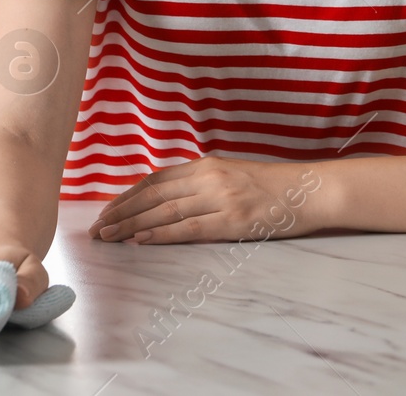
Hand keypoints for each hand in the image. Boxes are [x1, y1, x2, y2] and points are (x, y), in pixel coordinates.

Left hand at [86, 156, 324, 244]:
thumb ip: (202, 184)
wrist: (309, 191)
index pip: (155, 180)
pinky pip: (188, 229)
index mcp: (206, 165)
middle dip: (120, 212)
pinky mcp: (232, 220)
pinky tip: (139, 241)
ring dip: (131, 225)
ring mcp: (220, 198)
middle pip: (153, 195)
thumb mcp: (232, 175)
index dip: (127, 196)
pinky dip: (160, 234)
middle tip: (96, 228)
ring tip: (108, 237)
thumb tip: (168, 200)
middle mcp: (208, 177)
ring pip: (165, 212)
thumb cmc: (272, 187)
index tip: (105, 210)